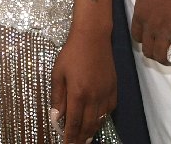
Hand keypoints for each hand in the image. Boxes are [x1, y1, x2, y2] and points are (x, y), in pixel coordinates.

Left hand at [50, 26, 116, 143]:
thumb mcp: (58, 73)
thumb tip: (56, 118)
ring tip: (85, 138)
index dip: (70, 137)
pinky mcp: (113, 88)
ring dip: (92, 131)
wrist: (93, 37)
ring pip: (99, 120)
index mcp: (78, 94)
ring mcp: (105, 93)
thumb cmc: (71, 53)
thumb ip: (57, 97)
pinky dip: (102, 119)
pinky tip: (97, 121)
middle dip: (81, 139)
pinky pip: (109, 110)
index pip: (74, 124)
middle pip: (88, 126)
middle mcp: (94, 97)